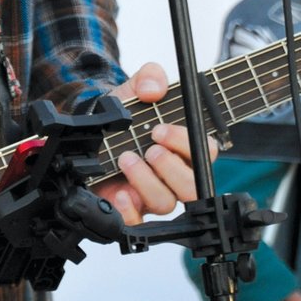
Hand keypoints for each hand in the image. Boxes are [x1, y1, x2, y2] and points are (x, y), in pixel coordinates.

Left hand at [96, 62, 212, 226]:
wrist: (95, 131)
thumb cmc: (126, 115)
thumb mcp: (136, 89)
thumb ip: (150, 78)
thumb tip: (153, 88)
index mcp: (185, 148)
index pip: (205, 152)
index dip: (186, 142)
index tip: (161, 129)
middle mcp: (174, 175)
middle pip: (192, 187)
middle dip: (171, 167)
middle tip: (149, 148)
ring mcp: (153, 194)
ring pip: (165, 203)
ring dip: (146, 181)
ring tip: (125, 159)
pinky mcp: (131, 208)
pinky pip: (138, 222)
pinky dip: (129, 211)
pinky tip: (118, 193)